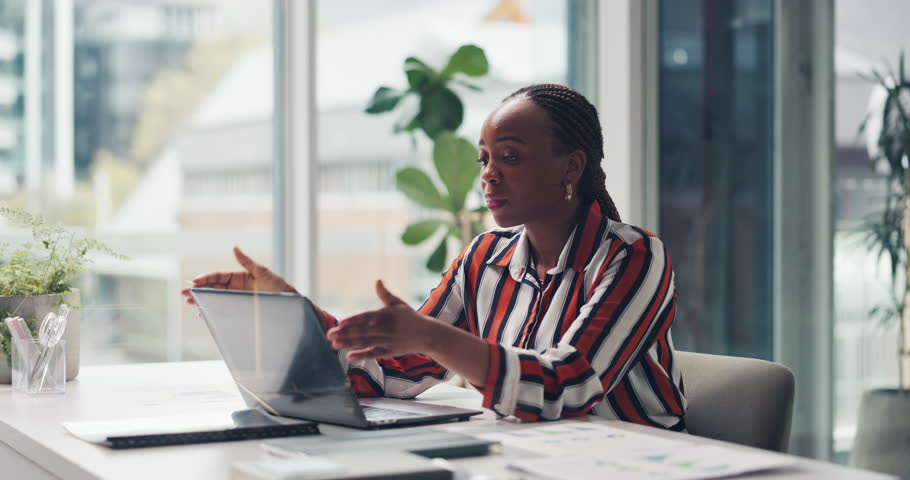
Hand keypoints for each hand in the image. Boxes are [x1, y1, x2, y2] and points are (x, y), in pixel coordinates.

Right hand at [181, 246, 296, 303]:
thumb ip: (247, 262)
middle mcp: (236, 287)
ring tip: (188, 303)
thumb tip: (234, 247)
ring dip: (201, 300)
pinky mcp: (239, 309)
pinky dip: (211, 310)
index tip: (194, 282)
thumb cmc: (279, 287)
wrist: (290, 305)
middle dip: (198, 290)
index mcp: (240, 276)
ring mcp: (237, 299)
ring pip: (214, 298)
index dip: (205, 279)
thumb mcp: (264, 273)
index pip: (218, 276)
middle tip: (183, 294)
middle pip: (213, 287)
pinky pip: (222, 309)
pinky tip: (202, 313)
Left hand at [326, 280, 434, 361]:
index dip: (354, 320)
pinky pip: (374, 354)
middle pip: (363, 331)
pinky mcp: (391, 351)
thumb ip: (385, 294)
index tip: (341, 323)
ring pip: (366, 343)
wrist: (428, 335)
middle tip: (329, 335)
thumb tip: (377, 280)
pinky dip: (362, 355)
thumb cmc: (410, 318)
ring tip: (334, 345)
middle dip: (346, 333)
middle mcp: (387, 327)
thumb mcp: (399, 304)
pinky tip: (349, 356)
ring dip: (349, 344)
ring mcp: (389, 340)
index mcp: (387, 314)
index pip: (367, 317)